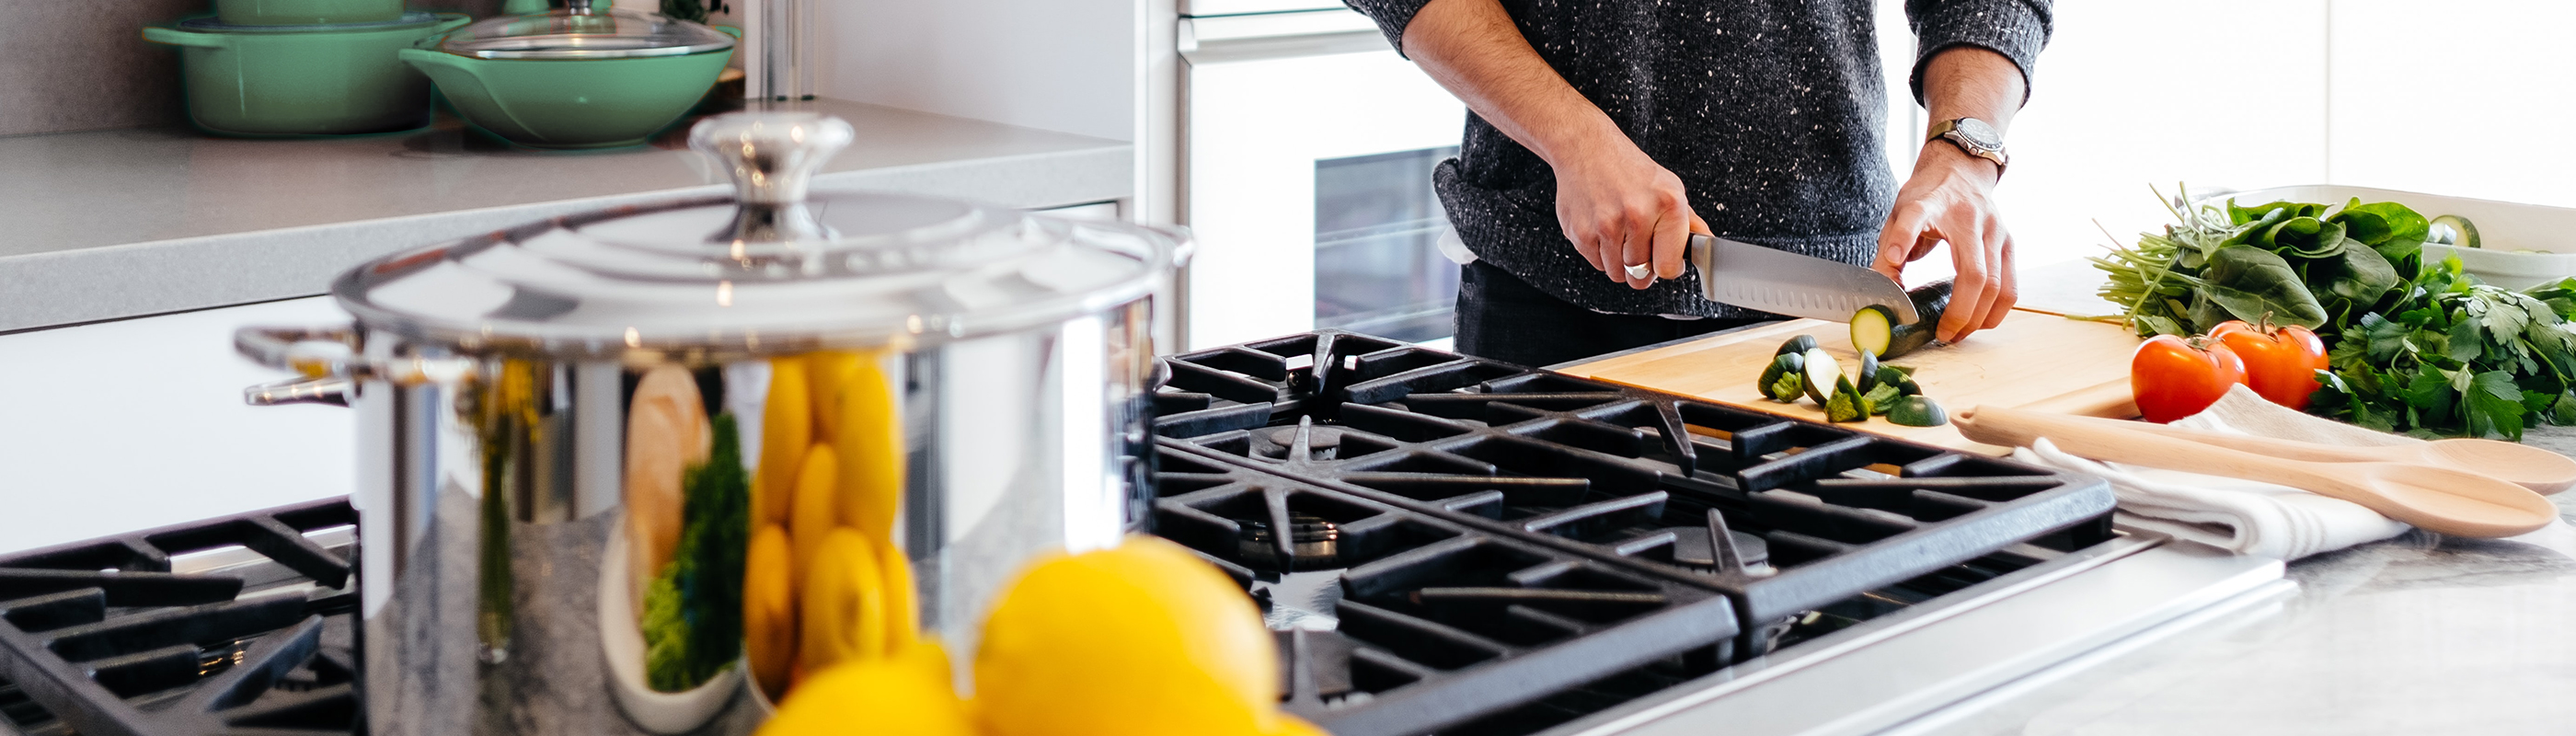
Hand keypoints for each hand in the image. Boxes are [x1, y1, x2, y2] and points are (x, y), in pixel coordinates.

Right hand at [1553, 141, 1703, 289]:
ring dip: (1618, 261)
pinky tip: (1601, 228)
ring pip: (1617, 273)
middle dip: (1640, 267)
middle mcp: (1638, 215)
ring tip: (1618, 233)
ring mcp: (1607, 225)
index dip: (1666, 267)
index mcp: (1668, 205)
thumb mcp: (1667, 186)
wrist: (1585, 148)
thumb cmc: (1627, 168)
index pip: (1669, 267)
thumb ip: (1688, 221)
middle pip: (1640, 276)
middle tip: (1637, 245)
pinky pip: (1596, 264)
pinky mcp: (1581, 232)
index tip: (1662, 260)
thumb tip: (1706, 243)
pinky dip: (1599, 253)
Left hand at [1872, 143, 2015, 341]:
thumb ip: (1888, 250)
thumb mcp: (1899, 214)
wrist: (1960, 169)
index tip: (1892, 257)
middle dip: (1960, 313)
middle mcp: (1970, 218)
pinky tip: (1980, 321)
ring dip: (1980, 318)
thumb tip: (1882, 294)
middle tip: (1943, 335)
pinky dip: (1997, 309)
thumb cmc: (1928, 195)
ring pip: (1998, 286)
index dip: (1902, 238)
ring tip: (1959, 333)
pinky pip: (2010, 286)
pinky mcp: (2009, 242)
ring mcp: (1996, 231)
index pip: (1915, 218)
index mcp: (1931, 205)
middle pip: (1975, 275)